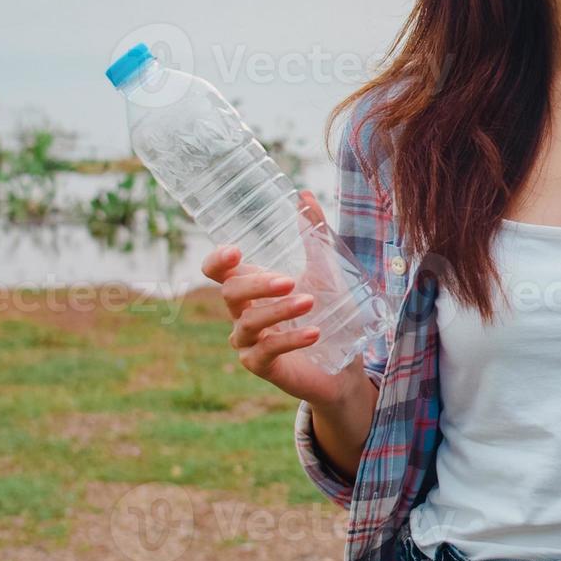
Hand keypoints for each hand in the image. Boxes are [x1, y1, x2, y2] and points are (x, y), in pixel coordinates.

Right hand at [201, 191, 368, 408]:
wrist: (343, 364)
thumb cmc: (326, 311)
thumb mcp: (324, 269)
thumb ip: (314, 233)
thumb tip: (305, 194)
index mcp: (249, 286)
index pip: (217, 271)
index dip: (217, 261)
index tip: (235, 251)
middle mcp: (241, 312)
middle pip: (230, 294)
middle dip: (256, 284)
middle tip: (289, 280)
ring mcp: (247, 341)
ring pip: (248, 323)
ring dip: (279, 310)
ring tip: (310, 301)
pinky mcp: (261, 366)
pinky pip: (267, 352)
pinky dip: (291, 339)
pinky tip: (315, 332)